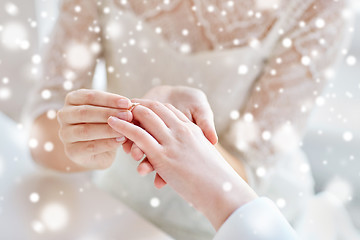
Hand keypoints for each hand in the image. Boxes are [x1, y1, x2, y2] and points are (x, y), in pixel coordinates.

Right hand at [57, 89, 131, 168]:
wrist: (101, 151)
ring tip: (125, 130)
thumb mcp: (109, 112)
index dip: (109, 99)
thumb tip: (128, 105)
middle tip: (128, 116)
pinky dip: (107, 143)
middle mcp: (64, 115)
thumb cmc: (105, 125)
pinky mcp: (72, 151)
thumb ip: (115, 108)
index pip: (90, 96)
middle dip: (109, 113)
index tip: (127, 103)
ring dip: (108, 129)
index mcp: (72, 100)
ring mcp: (65, 134)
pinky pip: (90, 147)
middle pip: (85, 112)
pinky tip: (120, 140)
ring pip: (86, 130)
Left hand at [107, 101, 256, 229]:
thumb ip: (202, 145)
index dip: (156, 108)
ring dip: (129, 113)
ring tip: (115, 113)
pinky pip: (138, 135)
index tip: (145, 107)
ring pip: (146, 119)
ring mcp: (171, 142)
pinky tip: (112, 123)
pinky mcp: (161, 155)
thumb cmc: (218, 177)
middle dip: (141, 107)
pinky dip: (123, 127)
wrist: (222, 189)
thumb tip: (207, 144)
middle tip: (126, 106)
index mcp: (192, 130)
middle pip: (157, 111)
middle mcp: (181, 131)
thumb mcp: (208, 156)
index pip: (171, 112)